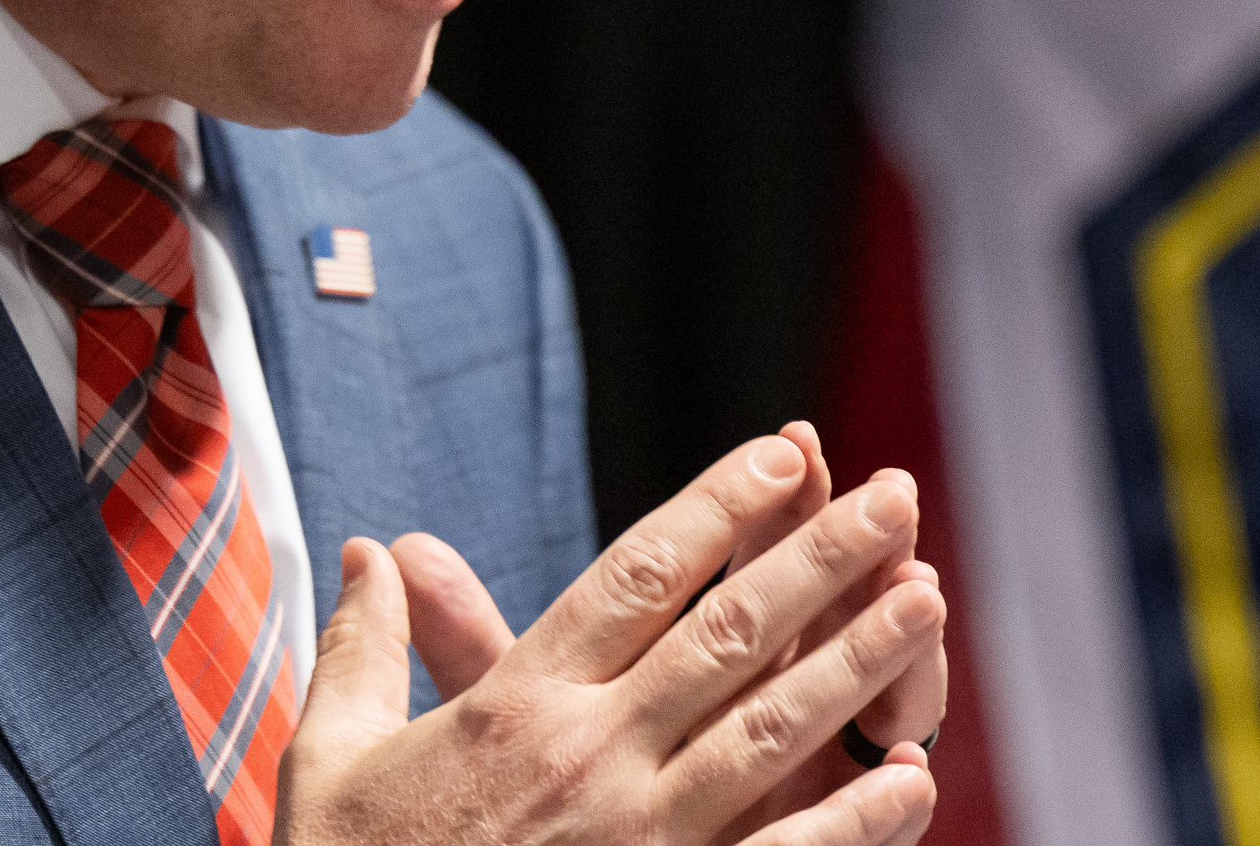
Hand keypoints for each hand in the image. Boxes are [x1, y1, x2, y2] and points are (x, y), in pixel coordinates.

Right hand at [277, 427, 946, 843]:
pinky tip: (913, 778)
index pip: (637, 578)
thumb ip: (365, 650)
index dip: (716, 508)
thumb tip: (370, 553)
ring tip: (926, 595)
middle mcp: (588, 757)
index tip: (780, 452)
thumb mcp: (333, 757)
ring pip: (770, 730)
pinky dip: (854, 821)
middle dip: (819, 558)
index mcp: (516, 706)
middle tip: (893, 496)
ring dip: (857, 662)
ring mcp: (639, 837)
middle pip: (726, 634)